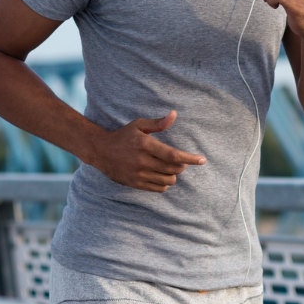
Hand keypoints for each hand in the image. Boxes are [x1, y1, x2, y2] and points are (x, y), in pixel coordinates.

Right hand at [86, 110, 205, 191]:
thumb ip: (158, 123)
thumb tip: (174, 114)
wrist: (101, 151)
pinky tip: (161, 175)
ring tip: (170, 168)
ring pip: (168, 180)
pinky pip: (159, 188)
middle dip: (182, 165)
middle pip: (173, 169)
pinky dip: (165, 183)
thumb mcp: (139, 125)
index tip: (202, 160)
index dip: (190, 158)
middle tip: (180, 160)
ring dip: (174, 175)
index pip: (173, 155)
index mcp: (146, 145)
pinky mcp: (136, 184)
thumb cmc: (124, 136)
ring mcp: (139, 174)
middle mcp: (143, 161)